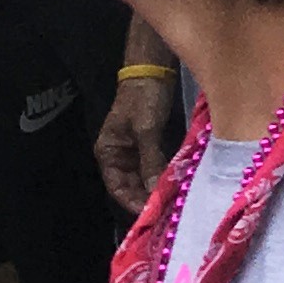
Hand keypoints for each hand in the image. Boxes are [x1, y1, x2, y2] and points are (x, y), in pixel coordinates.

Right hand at [98, 67, 179, 219]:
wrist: (154, 69)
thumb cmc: (143, 98)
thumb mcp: (146, 130)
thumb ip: (150, 161)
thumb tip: (154, 191)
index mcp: (108, 152)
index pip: (117, 187)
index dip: (132, 201)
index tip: (149, 213)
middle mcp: (119, 154)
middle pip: (130, 185)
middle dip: (145, 197)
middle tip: (165, 211)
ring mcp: (135, 149)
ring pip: (143, 177)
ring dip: (154, 187)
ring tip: (171, 201)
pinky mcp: (150, 142)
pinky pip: (154, 165)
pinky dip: (162, 174)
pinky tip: (174, 183)